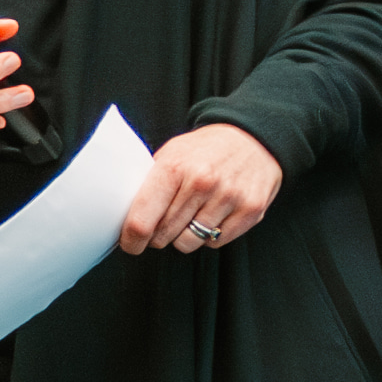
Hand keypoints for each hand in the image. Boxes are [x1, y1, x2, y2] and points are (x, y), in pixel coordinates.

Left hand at [120, 124, 283, 255]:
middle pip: (164, 235)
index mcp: (175, 167)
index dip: (132, 239)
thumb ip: (150, 182)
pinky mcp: (250, 211)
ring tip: (190, 216)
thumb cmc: (206, 148)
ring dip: (184, 236)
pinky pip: (215, 243)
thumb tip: (127, 215)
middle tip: (163, 223)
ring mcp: (229, 198)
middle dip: (158, 234)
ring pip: (189, 242)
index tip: (131, 243)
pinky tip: (212, 215)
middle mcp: (202, 183)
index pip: (142, 220)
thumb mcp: (172, 153)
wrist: (254, 138)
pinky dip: (209, 235)